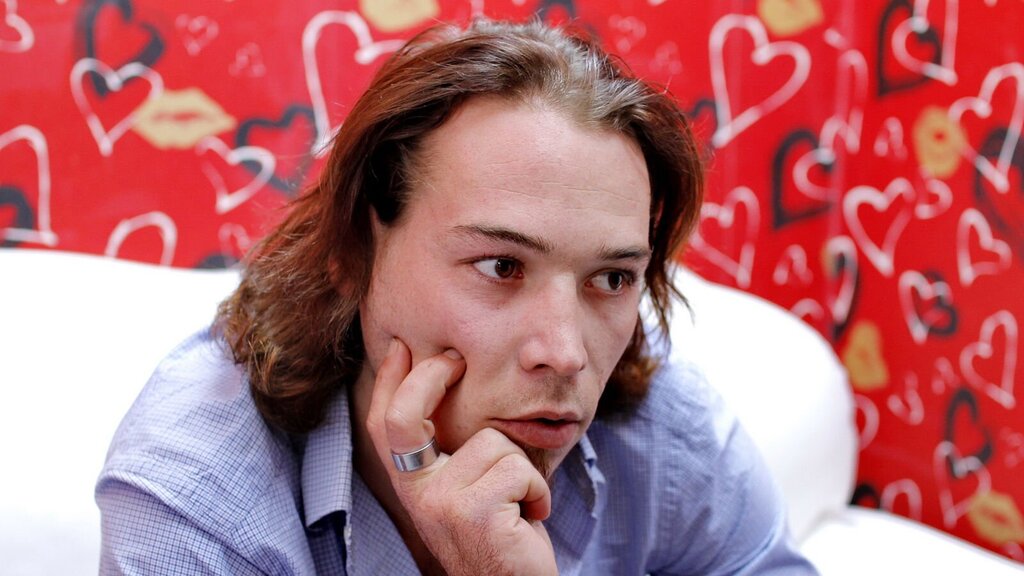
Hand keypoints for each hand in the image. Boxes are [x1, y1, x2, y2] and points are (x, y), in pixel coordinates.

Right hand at [365, 338, 557, 575]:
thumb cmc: (501, 534)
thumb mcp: (465, 490)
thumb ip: (450, 452)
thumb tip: (449, 387)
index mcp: (412, 485)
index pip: (385, 424)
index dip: (388, 381)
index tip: (402, 346)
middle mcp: (416, 494)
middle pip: (404, 416)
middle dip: (430, 374)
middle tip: (457, 358)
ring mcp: (440, 504)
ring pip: (492, 442)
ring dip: (522, 469)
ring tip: (519, 503)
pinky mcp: (473, 513)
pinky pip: (518, 468)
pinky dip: (537, 490)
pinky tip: (530, 517)